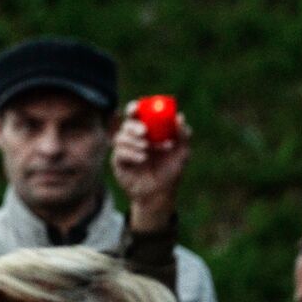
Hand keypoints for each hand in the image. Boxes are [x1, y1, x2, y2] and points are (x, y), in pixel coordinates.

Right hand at [112, 101, 191, 231]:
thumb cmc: (171, 171)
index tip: (137, 108)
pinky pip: (119, 153)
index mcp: (148, 131)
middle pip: (126, 124)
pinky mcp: (119, 162)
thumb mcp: (182, 153)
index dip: (134, 108)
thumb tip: (179, 117)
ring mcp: (125, 150)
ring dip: (133, 142)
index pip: (137, 114)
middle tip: (144, 132)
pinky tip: (142, 159)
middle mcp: (134, 138)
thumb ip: (183, 135)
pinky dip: (131, 153)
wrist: (160, 194)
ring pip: (120, 138)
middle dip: (133, 126)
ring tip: (147, 150)